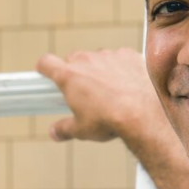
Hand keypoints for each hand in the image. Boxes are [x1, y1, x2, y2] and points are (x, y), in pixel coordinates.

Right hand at [36, 48, 187, 169]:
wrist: (143, 114)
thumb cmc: (110, 120)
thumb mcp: (81, 130)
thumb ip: (64, 129)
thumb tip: (56, 132)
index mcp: (69, 76)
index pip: (46, 62)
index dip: (44, 67)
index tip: (46, 72)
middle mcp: (87, 60)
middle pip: (74, 59)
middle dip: (76, 72)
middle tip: (83, 91)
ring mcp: (108, 55)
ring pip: (98, 58)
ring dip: (99, 69)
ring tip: (109, 91)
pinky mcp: (128, 55)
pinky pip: (120, 58)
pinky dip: (121, 68)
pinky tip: (127, 85)